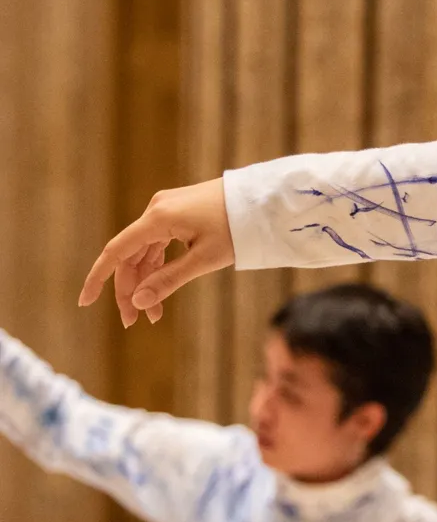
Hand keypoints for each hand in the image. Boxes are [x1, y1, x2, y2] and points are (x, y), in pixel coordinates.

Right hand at [79, 179, 233, 325]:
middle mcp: (156, 209)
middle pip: (130, 255)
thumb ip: (170, 279)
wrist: (266, 199)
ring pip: (144, 251)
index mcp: (158, 218)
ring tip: (154, 315)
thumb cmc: (239, 228)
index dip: (98, 278)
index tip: (86, 302)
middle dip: (130, 290)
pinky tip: (161, 289)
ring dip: (145, 281)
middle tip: (134, 322)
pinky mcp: (178, 212)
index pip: (116, 252)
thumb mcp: (206, 259)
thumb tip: (139, 302)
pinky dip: (158, 266)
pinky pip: (158, 242)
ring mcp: (167, 209)